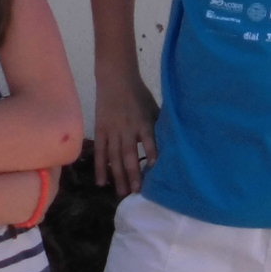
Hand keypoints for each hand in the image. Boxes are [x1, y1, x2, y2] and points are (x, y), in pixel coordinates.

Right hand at [91, 67, 159, 196]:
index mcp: (143, 122)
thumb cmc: (139, 94)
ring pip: (114, 157)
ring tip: (121, 193)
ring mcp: (112, 131)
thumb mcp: (153, 108)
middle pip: (129, 155)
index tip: (155, 173)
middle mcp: (127, 129)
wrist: (115, 78)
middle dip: (133, 175)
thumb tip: (170, 146)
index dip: (152, 156)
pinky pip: (100, 152)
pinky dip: (100, 168)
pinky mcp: (100, 131)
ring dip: (118, 176)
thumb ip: (158, 127)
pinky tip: (102, 183)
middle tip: (136, 193)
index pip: (149, 142)